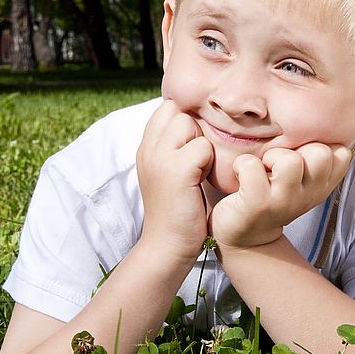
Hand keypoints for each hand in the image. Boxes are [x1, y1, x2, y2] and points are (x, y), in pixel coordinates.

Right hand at [136, 100, 213, 261]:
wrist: (167, 245)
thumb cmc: (176, 210)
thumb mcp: (166, 172)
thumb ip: (172, 147)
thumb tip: (193, 122)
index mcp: (145, 147)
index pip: (166, 108)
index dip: (183, 122)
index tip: (190, 147)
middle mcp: (147, 148)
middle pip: (177, 111)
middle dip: (193, 130)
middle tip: (195, 161)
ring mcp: (159, 158)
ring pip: (189, 123)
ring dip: (201, 145)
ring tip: (198, 171)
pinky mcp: (176, 170)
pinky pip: (203, 147)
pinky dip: (209, 163)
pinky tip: (201, 181)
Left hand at [210, 143, 351, 249]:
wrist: (245, 234)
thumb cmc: (272, 194)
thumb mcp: (301, 178)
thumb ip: (314, 155)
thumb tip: (327, 113)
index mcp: (322, 185)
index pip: (341, 152)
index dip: (319, 145)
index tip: (300, 156)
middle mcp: (309, 195)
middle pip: (321, 153)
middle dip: (295, 149)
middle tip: (277, 163)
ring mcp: (284, 201)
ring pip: (291, 160)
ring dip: (271, 156)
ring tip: (262, 169)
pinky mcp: (258, 204)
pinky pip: (252, 165)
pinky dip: (242, 164)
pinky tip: (241, 176)